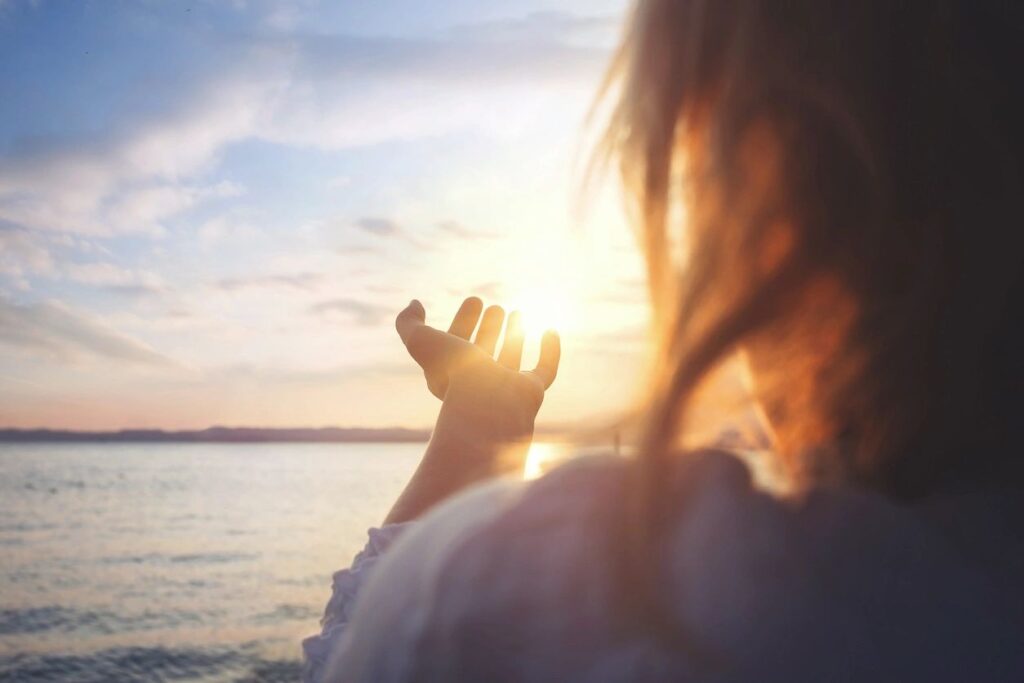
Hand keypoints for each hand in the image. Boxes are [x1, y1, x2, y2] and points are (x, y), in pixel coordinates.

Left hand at [384, 296, 560, 522]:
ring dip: (514, 334)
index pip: (458, 343)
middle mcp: (480, 381)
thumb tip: (415, 304)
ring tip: (518, 313)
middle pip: (484, 351)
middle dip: (489, 327)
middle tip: (496, 307)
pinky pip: (545, 370)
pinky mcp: (532, 392)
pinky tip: (550, 329)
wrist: (487, 407)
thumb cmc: (452, 375)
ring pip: (511, 358)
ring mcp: (506, 388)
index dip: (464, 320)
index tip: (474, 300)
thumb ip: (408, 322)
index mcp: (452, 372)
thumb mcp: (420, 341)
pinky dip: (550, 350)